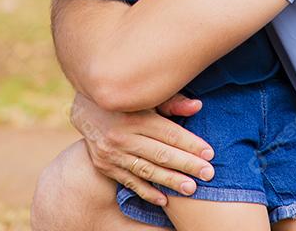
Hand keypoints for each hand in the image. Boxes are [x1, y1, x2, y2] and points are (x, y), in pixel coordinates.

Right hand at [69, 92, 214, 205]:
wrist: (85, 108)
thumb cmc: (126, 100)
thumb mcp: (146, 96)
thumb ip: (171, 102)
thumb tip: (198, 106)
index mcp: (135, 115)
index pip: (168, 133)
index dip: (190, 143)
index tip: (209, 153)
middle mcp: (122, 136)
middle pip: (160, 153)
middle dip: (186, 164)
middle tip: (208, 173)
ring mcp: (111, 153)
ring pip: (146, 170)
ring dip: (170, 181)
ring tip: (191, 188)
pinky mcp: (105, 165)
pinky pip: (129, 182)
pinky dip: (146, 192)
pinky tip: (163, 199)